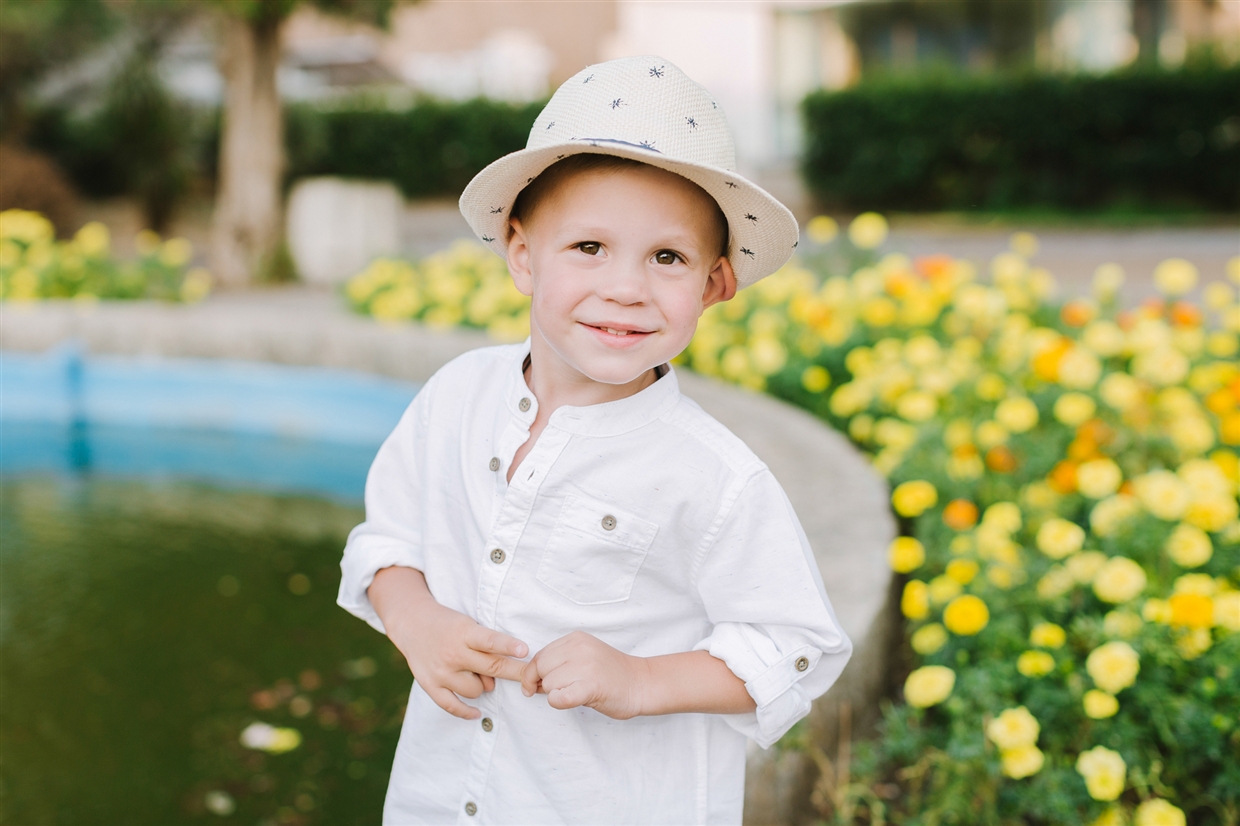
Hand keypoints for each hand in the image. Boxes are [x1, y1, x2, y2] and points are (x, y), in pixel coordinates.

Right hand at [369, 567, 527, 719]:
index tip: (525, 651)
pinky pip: (451, 706)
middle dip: (515, 673)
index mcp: (464, 632)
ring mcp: (441, 671)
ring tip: (474, 672)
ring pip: (476, 690)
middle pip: (491, 668)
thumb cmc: (449, 624)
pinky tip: (477, 713)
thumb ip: (483, 649)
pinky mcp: (430, 685)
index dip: (508, 646)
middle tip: (532, 679)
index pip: (490, 641)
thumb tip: (494, 683)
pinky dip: (466, 712)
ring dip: (482, 685)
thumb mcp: (467, 625)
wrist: (412, 622)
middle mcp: (453, 653)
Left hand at [519, 631, 647, 719]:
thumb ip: (559, 664)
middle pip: (541, 668)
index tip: (534, 687)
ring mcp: (586, 666)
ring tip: (577, 693)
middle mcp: (579, 648)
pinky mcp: (591, 686)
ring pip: (548, 684)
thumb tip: (529, 682)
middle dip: (544, 684)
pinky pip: (558, 698)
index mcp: (575, 639)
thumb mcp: (584, 658)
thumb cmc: (611, 676)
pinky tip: (571, 701)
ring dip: (556, 694)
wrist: (642, 684)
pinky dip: (559, 702)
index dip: (533, 674)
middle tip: (561, 691)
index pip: (540, 656)